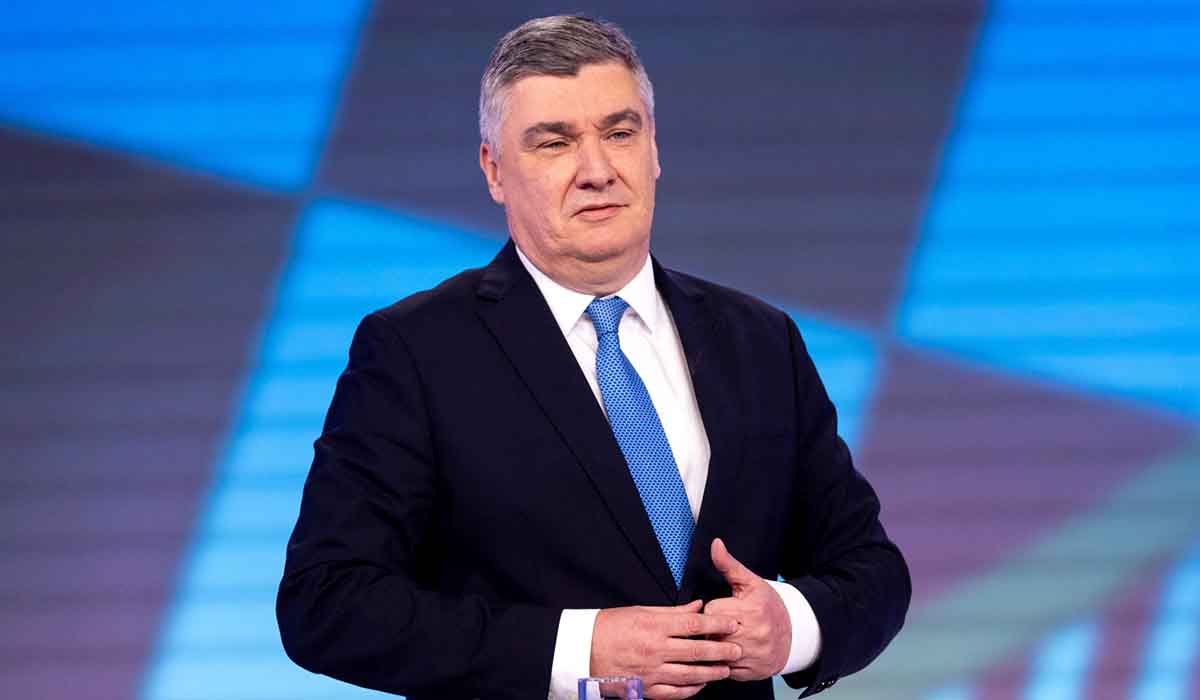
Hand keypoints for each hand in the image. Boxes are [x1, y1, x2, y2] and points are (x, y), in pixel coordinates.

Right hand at [591, 599, 742, 698]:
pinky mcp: (646, 689)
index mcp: (654, 626)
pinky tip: (702, 685)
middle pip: (697, 652)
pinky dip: (691, 690)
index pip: (694, 625)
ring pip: (690, 675)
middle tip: (738, 649)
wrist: (583, 650)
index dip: (717, 625)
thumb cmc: (611, 626)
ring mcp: (651, 672)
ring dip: (712, 673)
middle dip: (721, 651)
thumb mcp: (641, 611)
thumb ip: (672, 611)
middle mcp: (655, 650)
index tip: (732, 624)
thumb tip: (698, 607)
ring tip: (726, 669)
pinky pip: (675, 693)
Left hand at [703, 538, 790, 680]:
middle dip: (713, 628)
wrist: (794, 634)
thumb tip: (715, 544)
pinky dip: (723, 662)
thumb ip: (729, 565)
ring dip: (716, 646)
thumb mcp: (751, 582)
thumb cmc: (768, 605)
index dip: (715, 609)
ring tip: (727, 637)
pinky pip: (723, 669)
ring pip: (716, 652)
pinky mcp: (750, 673)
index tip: (724, 608)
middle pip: (712, 632)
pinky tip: (733, 652)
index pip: (711, 611)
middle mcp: (753, 635)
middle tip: (724, 624)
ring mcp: (752, 656)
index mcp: (751, 610)